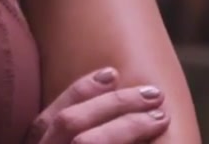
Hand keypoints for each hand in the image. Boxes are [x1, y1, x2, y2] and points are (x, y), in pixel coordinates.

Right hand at [27, 68, 170, 143]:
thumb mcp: (60, 139)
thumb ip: (66, 131)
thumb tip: (104, 97)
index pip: (48, 116)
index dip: (80, 90)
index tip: (113, 72)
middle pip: (68, 123)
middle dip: (113, 104)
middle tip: (152, 93)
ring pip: (86, 142)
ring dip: (127, 127)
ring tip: (160, 116)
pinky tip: (157, 142)